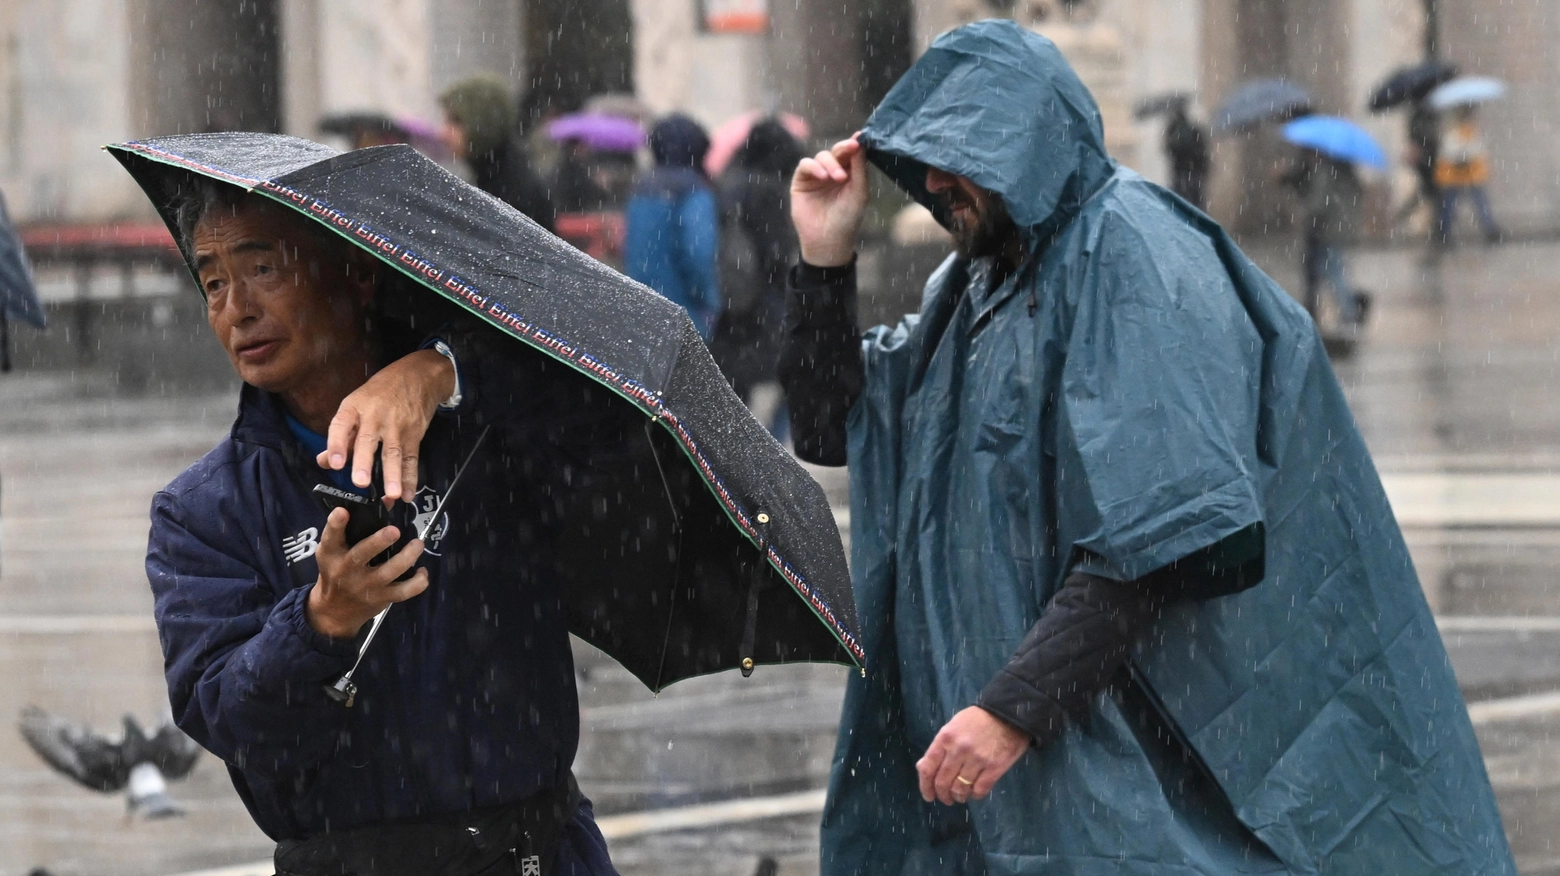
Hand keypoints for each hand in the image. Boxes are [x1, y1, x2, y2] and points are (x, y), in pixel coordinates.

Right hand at [306, 507, 428, 637]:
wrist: (334, 611)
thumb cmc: (336, 571)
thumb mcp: (337, 549)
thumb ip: (358, 526)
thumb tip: (388, 500)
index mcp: (332, 554)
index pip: (331, 536)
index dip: (336, 523)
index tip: (343, 511)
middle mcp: (346, 570)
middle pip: (361, 555)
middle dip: (378, 542)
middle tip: (394, 530)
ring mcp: (365, 586)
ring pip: (388, 573)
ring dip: (406, 558)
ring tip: (417, 544)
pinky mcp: (381, 598)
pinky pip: (403, 592)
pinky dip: (418, 583)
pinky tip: (422, 572)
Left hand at [320, 349, 454, 501]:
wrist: (418, 376)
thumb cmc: (381, 393)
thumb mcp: (356, 405)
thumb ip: (342, 435)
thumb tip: (324, 461)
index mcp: (355, 407)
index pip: (342, 424)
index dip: (336, 444)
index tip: (334, 463)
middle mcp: (375, 416)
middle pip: (369, 441)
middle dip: (365, 462)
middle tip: (360, 483)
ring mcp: (397, 426)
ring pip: (394, 452)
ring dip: (393, 475)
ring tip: (392, 494)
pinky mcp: (414, 434)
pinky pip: (412, 458)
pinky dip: (411, 477)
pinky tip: (408, 494)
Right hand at [791, 134, 870, 267]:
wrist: (828, 240)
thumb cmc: (847, 219)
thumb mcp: (858, 192)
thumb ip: (859, 168)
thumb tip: (860, 142)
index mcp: (850, 173)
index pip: (852, 153)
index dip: (856, 144)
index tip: (860, 138)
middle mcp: (834, 171)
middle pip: (837, 151)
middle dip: (844, 149)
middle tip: (852, 149)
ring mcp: (817, 175)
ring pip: (822, 156)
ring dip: (830, 163)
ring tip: (838, 178)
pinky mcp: (801, 181)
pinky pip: (805, 165)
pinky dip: (814, 167)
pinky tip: (823, 177)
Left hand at [917, 706, 1029, 804]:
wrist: (1008, 714)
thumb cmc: (977, 720)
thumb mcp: (953, 726)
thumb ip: (939, 747)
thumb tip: (923, 767)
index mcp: (945, 739)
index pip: (927, 768)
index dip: (925, 787)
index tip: (928, 796)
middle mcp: (958, 750)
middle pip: (943, 782)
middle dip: (942, 795)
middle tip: (946, 799)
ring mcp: (977, 760)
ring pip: (960, 789)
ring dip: (958, 797)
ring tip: (960, 797)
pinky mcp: (994, 768)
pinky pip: (980, 790)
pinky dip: (975, 795)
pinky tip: (975, 792)